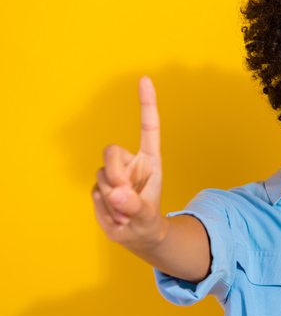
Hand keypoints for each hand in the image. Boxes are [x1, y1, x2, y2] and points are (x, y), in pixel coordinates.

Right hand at [92, 76, 163, 249]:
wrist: (138, 236)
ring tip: (127, 214)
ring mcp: (113, 174)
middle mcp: (130, 163)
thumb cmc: (148, 221)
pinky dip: (104, 208)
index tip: (145, 78)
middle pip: (111, 151)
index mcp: (150, 161)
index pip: (149, 127)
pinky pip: (94, 192)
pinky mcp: (99, 187)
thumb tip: (115, 193)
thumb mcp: (147, 216)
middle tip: (123, 197)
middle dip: (114, 174)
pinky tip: (116, 216)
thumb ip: (134, 206)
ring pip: (101, 176)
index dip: (147, 104)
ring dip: (112, 200)